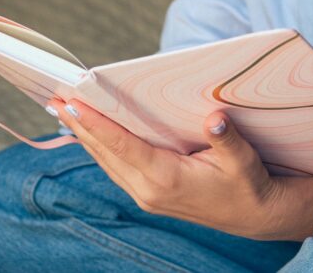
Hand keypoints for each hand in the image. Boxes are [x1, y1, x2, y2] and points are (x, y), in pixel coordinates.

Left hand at [49, 98, 293, 239]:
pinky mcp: (149, 195)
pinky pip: (116, 168)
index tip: (71, 103)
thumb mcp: (243, 160)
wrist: (257, 216)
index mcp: (167, 179)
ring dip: (85, 136)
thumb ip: (227, 138)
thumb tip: (215, 117)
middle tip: (54, 97)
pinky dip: (100, 148)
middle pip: (104, 153)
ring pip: (106, 162)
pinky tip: (91, 133)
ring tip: (64, 110)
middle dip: (79, 125)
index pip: (122, 146)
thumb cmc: (250, 184)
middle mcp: (149, 190)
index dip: (95, 123)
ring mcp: (147, 195)